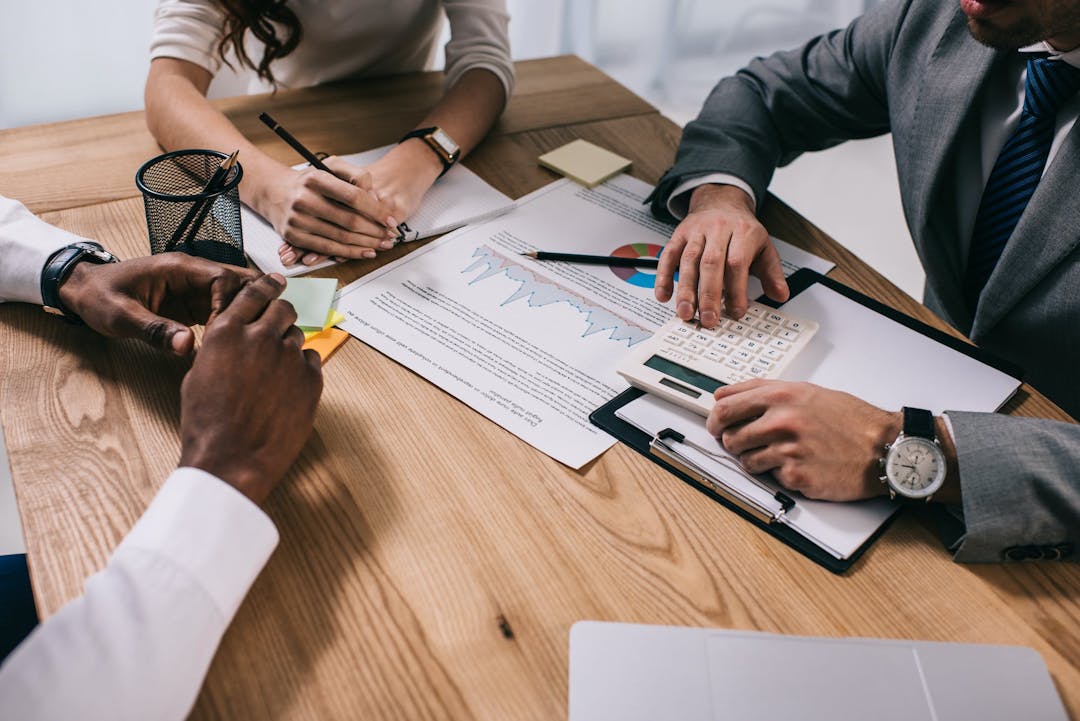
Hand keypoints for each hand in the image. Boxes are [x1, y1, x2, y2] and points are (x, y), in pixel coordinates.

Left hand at [58, 253, 259, 354]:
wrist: (85, 291)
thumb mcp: (122, 317)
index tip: (225, 330)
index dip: (232, 303)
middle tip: (258, 332)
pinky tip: (239, 342)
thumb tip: (187, 347)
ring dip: (247, 314)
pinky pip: (224, 309)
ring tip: (256, 338)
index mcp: (178, 268)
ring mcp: (196, 288)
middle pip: (240, 281)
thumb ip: (155, 330)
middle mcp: (193, 274)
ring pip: (237, 295)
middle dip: (253, 304)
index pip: (224, 277)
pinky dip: (235, 323)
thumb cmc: (100, 297)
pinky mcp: (194, 304)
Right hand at [178, 274, 322, 503]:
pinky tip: (287, 388)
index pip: (254, 292)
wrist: (231, 459)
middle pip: (283, 308)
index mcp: (227, 331)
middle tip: (278, 326)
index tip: (275, 282)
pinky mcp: (311, 380)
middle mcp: (261, 337)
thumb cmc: (208, 422)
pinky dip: (301, 369)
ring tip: (274, 371)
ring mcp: (289, 358)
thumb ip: (222, 345)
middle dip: (281, 314)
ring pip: (297, 336)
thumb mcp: (200, 373)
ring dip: (288, 345)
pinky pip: (311, 361)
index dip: (266, 285)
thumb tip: (237, 335)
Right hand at [278, 145, 441, 265]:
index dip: (376, 210)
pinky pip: (328, 249)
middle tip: (391, 236)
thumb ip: (356, 175)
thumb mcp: (330, 168)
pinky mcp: (294, 236)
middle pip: (349, 220)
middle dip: (375, 231)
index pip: (353, 196)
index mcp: (316, 179)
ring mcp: (297, 220)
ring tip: (383, 245)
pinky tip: (366, 252)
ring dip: (366, 244)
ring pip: (341, 237)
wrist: (273, 191)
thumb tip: (376, 197)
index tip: (390, 220)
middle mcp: (304, 199)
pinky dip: (350, 253)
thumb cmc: (310, 182)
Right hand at [657, 184, 788, 327]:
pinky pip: (668, 255)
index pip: (737, 263)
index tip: (736, 312)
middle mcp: (718, 230)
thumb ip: (772, 272)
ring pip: (688, 261)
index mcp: (743, 232)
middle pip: (711, 263)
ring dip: (685, 290)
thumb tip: (781, 295)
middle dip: (709, 295)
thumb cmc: (742, 229)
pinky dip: (663, 276)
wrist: (721, 201)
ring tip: (685, 313)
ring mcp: (696, 232)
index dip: (736, 290)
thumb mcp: (764, 247)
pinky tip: (663, 295)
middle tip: (708, 320)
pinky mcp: (679, 235)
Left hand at [707, 380, 900, 500]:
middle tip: (744, 442)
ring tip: (779, 453)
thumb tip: (725, 395)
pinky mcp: (796, 476)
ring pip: (745, 459)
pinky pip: (770, 477)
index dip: (715, 417)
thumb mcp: (807, 392)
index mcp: (781, 396)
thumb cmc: (849, 420)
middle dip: (732, 441)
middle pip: (729, 435)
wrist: (884, 447)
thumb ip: (765, 391)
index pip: (726, 405)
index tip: (714, 423)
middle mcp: (781, 420)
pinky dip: (779, 473)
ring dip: (755, 459)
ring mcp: (788, 449)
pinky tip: (799, 464)